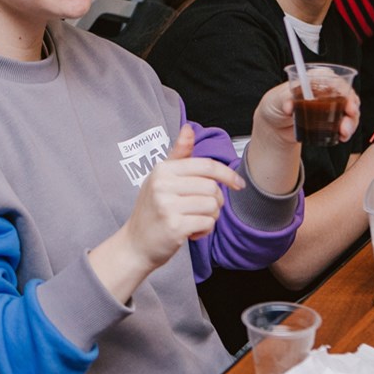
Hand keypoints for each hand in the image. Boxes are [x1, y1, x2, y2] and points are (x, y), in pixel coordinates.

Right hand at [122, 125, 245, 266]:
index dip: (228, 174)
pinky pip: (207, 223)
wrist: (135, 244)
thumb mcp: (161, 178)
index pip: (206, 166)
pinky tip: (190, 232)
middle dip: (215, 201)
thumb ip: (179, 155)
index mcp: (163, 170)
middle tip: (199, 210)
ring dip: (210, 217)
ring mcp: (168, 205)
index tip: (238, 184)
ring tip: (192, 220)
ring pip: (212, 206)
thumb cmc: (152, 210)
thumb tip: (188, 128)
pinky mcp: (174, 226)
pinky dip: (204, 231)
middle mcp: (163, 185)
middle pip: (212, 188)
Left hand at [254, 78, 359, 146]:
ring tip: (344, 132)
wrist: (274, 126)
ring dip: (351, 121)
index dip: (343, 87)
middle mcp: (325, 90)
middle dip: (352, 105)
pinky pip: (345, 123)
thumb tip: (289, 105)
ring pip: (349, 109)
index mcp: (313, 79)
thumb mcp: (275, 101)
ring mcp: (330, 106)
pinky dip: (347, 130)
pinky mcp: (331, 120)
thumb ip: (283, 100)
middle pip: (346, 94)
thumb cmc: (274, 106)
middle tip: (350, 114)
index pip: (333, 78)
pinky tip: (342, 137)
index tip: (346, 99)